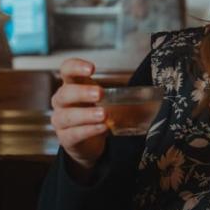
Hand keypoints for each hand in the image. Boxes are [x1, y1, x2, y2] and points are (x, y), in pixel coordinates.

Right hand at [50, 58, 107, 177]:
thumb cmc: (94, 114)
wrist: (87, 142)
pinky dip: (89, 130)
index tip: (92, 69)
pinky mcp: (66, 138)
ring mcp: (60, 121)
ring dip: (86, 114)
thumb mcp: (104, 100)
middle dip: (82, 93)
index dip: (76, 67)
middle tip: (100, 93)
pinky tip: (102, 128)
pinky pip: (74, 134)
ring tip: (103, 114)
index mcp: (71, 86)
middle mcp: (61, 102)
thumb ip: (116, 94)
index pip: (66, 70)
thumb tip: (149, 93)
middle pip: (65, 93)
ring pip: (68, 116)